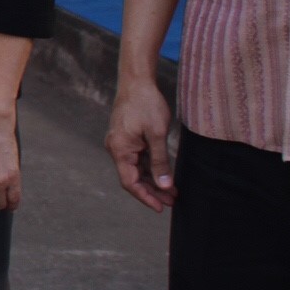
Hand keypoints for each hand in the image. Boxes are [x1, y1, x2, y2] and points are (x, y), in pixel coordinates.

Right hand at [106, 79, 176, 210]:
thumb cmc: (146, 105)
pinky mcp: (127, 138)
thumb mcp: (157, 134)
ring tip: (172, 191)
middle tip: (173, 201)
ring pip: (136, 169)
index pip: (130, 182)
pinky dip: (150, 168)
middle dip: (152, 191)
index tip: (161, 207)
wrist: (136, 82)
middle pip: (133, 177)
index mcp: (120, 149)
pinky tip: (164, 174)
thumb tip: (165, 185)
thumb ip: (160, 161)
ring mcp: (121, 143)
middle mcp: (116, 148)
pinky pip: (137, 159)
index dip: (145, 197)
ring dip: (153, 180)